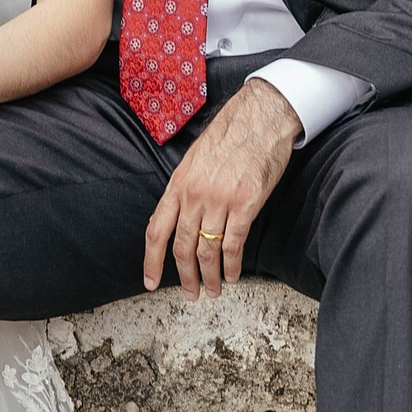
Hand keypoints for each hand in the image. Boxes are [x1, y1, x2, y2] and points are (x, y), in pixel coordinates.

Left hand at [145, 79, 297, 298]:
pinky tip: (233, 275)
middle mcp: (195, 194)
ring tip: (213, 290)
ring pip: (208, 250)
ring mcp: (220, 199)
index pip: (157, 229)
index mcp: (179, 183)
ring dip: (210, 276)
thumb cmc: (230, 135)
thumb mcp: (195, 160)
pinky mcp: (246, 203)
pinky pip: (234, 244)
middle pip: (182, 247)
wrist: (260, 117)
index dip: (151, 260)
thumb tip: (177, 220)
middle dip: (185, 277)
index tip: (151, 282)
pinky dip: (232, 265)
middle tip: (191, 294)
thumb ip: (185, 190)